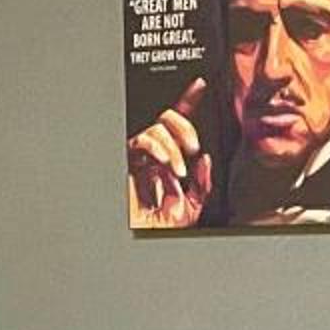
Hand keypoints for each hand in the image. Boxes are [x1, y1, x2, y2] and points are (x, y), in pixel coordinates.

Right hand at [126, 77, 212, 229]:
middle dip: (183, 127)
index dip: (187, 102)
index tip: (200, 85)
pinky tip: (166, 165)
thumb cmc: (158, 232)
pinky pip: (141, 141)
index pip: (176, 126)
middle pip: (166, 118)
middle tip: (192, 148)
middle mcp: (152, 155)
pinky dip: (158, 149)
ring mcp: (138, 157)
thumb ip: (202, 183)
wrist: (142, 244)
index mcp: (167, 161)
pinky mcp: (125, 161)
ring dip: (173, 148)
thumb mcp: (192, 207)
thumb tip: (204, 160)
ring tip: (178, 171)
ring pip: (156, 127)